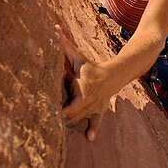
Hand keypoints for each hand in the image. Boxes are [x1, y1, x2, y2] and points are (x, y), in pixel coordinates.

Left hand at [56, 25, 110, 141]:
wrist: (113, 75)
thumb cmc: (91, 67)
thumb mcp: (79, 56)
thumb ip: (65, 44)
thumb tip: (55, 29)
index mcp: (83, 88)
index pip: (76, 101)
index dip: (69, 108)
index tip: (60, 114)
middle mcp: (89, 100)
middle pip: (75, 114)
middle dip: (65, 120)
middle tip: (53, 128)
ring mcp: (95, 107)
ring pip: (81, 119)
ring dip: (72, 126)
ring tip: (59, 135)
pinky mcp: (98, 112)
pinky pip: (97, 123)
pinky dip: (94, 130)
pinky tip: (90, 138)